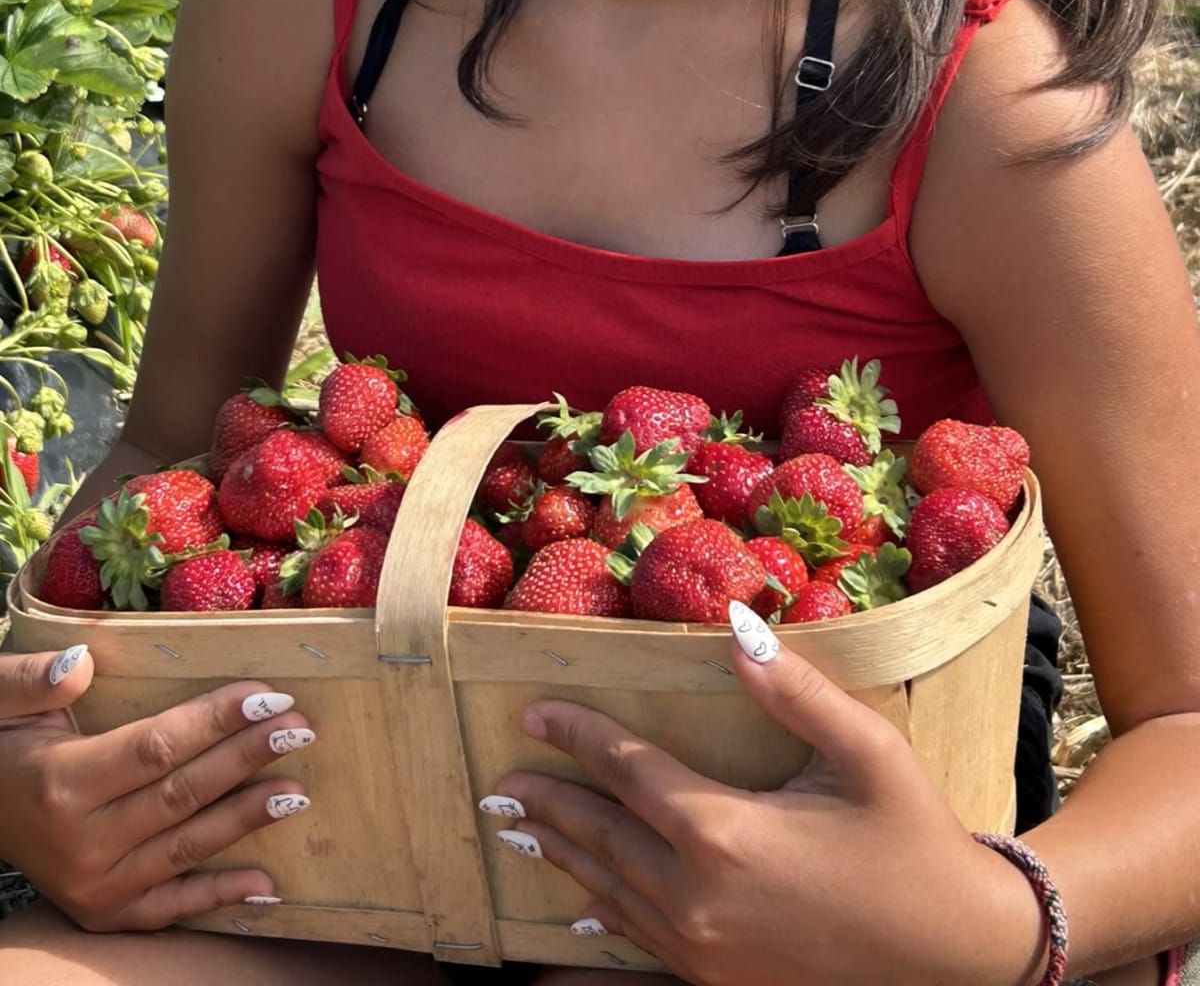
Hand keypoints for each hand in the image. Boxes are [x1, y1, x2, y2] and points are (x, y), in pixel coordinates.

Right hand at [0, 645, 313, 930]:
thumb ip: (31, 680)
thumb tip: (80, 663)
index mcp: (60, 784)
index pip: (155, 748)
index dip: (215, 721)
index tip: (267, 693)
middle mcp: (79, 844)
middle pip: (181, 795)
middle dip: (246, 758)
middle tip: (299, 728)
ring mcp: (91, 886)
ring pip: (185, 848)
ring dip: (246, 818)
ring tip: (298, 790)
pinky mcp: (102, 913)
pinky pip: (168, 909)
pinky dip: (218, 896)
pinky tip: (267, 882)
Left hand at [494, 604, 1047, 985]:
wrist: (961, 959)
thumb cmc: (916, 843)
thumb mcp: (866, 751)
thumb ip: (793, 689)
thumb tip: (734, 624)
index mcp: (725, 832)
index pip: (628, 770)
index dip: (578, 736)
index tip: (534, 712)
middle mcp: (698, 894)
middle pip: (601, 834)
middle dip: (548, 803)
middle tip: (500, 782)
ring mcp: (704, 949)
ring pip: (610, 890)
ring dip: (562, 855)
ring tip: (517, 830)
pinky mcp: (720, 981)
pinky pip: (640, 941)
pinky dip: (603, 915)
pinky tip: (580, 911)